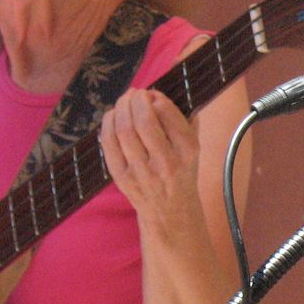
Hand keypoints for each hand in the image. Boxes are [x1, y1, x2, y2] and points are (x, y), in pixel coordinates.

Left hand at [100, 89, 202, 226]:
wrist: (171, 213)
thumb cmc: (183, 172)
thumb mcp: (196, 147)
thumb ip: (186, 118)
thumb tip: (164, 90)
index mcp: (188, 151)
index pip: (168, 115)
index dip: (157, 98)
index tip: (154, 95)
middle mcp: (166, 163)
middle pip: (143, 121)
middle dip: (136, 100)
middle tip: (136, 94)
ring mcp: (142, 173)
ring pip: (123, 131)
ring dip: (120, 109)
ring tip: (124, 101)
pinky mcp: (122, 179)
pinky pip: (109, 145)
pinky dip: (107, 125)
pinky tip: (113, 116)